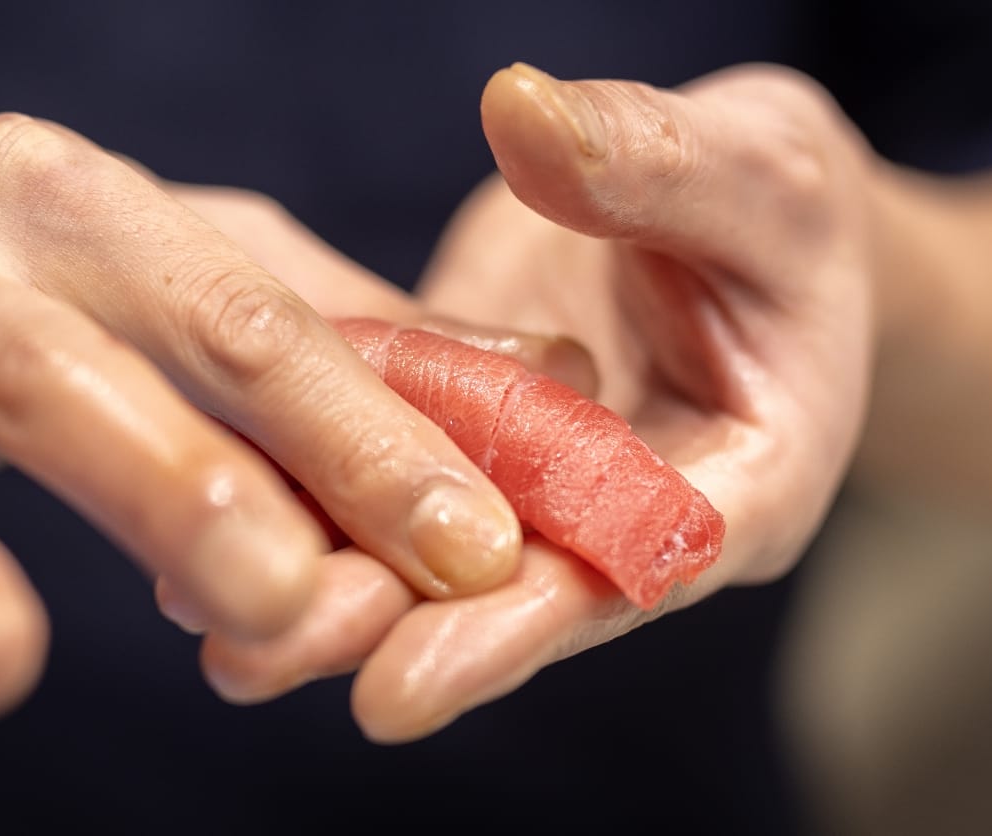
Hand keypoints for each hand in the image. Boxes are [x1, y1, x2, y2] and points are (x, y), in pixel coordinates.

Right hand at [0, 114, 524, 833]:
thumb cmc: (43, 293)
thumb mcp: (186, 271)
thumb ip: (352, 341)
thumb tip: (556, 397)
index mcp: (73, 206)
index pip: (236, 318)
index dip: (358, 432)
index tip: (471, 546)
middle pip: (51, 374)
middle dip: (166, 481)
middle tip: (278, 593)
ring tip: (0, 674)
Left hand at [196, 63, 879, 739]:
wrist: (748, 214)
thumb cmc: (786, 201)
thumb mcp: (762, 167)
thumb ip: (658, 162)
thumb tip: (525, 118)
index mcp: (748, 481)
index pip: (632, 571)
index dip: (518, 630)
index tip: (402, 681)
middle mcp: (632, 511)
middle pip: (513, 592)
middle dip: (388, 629)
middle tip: (259, 658)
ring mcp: (543, 482)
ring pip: (437, 548)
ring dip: (328, 583)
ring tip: (208, 618)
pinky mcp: (472, 435)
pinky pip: (390, 466)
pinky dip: (311, 488)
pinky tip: (205, 512)